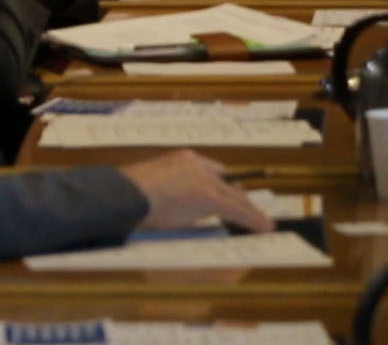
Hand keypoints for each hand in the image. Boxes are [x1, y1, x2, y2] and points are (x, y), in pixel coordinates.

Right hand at [119, 150, 271, 232]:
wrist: (124, 196)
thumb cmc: (128, 195)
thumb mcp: (150, 186)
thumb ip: (165, 189)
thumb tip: (169, 204)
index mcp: (181, 159)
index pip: (212, 171)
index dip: (224, 185)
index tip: (230, 195)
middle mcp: (196, 164)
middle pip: (228, 182)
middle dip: (240, 197)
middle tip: (248, 210)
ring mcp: (204, 179)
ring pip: (236, 196)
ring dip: (251, 211)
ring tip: (262, 222)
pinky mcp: (211, 197)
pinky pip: (239, 210)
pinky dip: (253, 220)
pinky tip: (264, 228)